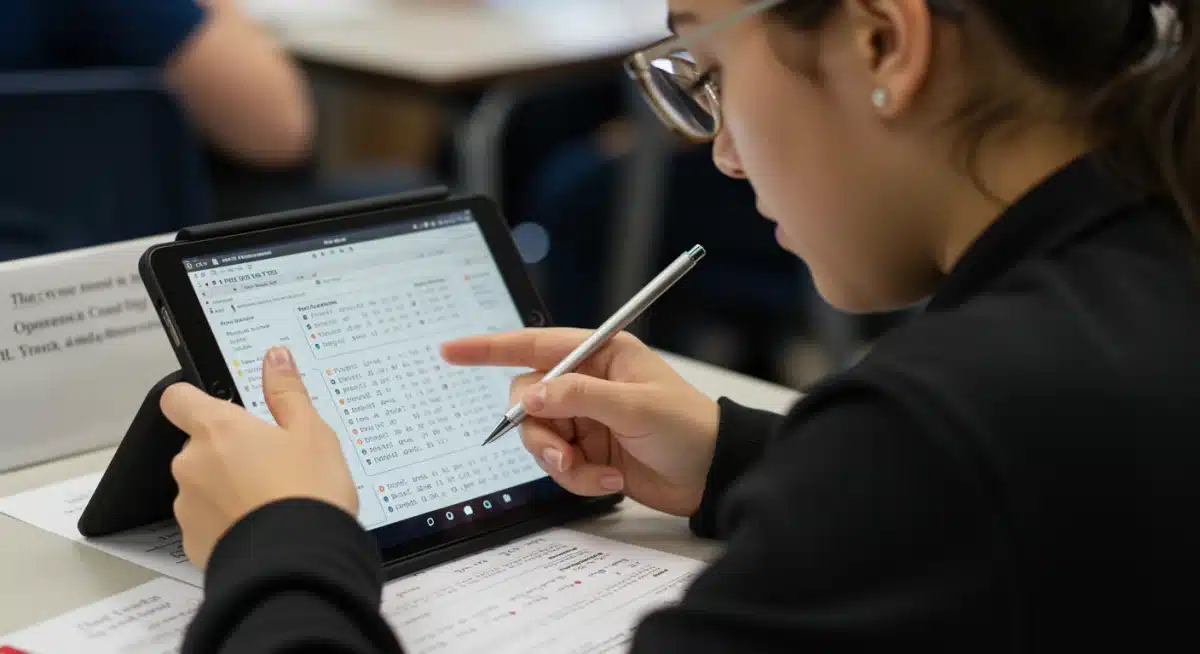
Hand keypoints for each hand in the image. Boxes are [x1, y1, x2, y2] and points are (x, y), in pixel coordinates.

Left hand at [160, 346, 356, 567]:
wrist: (298, 563)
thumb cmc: (307, 492)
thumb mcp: (312, 432)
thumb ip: (287, 392)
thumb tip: (275, 358)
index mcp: (217, 429)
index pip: (178, 398)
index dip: (195, 398)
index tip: (220, 406)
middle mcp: (192, 464)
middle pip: (199, 445)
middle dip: (228, 450)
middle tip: (273, 462)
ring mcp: (188, 505)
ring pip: (202, 484)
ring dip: (227, 487)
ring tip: (271, 499)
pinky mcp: (193, 542)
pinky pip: (207, 521)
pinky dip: (228, 521)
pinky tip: (261, 525)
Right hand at [442, 329, 719, 516]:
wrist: (713, 476)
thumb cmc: (689, 427)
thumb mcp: (636, 407)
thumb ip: (580, 397)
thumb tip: (530, 395)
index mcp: (600, 354)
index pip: (535, 344)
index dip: (490, 347)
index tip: (450, 351)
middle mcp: (586, 383)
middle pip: (528, 399)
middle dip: (539, 431)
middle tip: (561, 452)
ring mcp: (585, 420)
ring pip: (539, 438)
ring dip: (561, 462)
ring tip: (596, 472)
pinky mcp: (587, 453)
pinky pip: (557, 466)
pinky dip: (579, 478)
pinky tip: (612, 480)